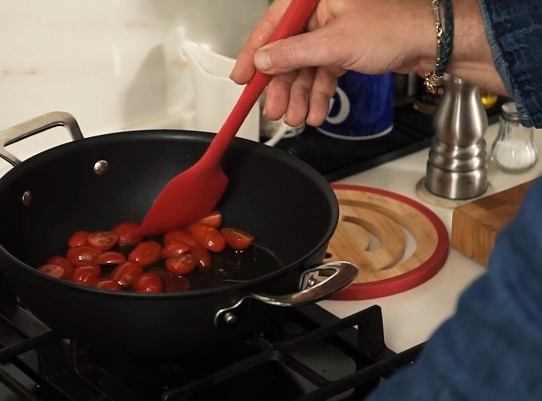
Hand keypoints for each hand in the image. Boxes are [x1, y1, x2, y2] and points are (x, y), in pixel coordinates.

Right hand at [230, 0, 437, 126]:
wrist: (432, 42)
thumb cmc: (396, 27)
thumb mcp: (336, 42)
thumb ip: (294, 53)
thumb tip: (263, 60)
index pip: (273, 25)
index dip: (253, 53)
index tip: (242, 76)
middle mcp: (322, 12)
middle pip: (288, 52)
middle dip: (281, 85)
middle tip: (272, 108)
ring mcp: (334, 32)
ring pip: (306, 67)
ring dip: (299, 96)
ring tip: (295, 117)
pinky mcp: (346, 49)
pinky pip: (323, 73)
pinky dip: (319, 94)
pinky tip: (315, 111)